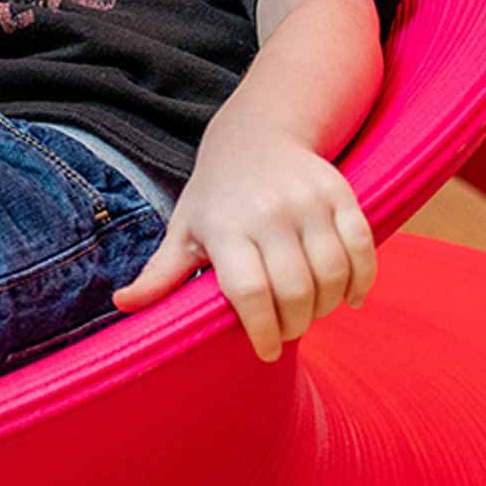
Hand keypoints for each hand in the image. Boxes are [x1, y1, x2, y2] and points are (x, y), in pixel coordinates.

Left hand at [112, 112, 375, 362]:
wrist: (256, 134)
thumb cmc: (215, 195)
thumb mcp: (184, 230)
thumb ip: (160, 273)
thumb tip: (123, 304)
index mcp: (224, 227)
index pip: (249, 291)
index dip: (261, 330)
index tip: (266, 351)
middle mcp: (267, 213)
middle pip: (294, 289)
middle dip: (296, 324)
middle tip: (290, 332)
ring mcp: (307, 202)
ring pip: (332, 273)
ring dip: (328, 306)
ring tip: (313, 312)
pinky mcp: (340, 194)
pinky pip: (362, 248)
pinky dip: (362, 281)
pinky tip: (349, 298)